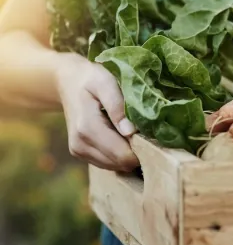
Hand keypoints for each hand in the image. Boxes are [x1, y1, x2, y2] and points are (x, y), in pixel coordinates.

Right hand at [56, 55, 138, 171]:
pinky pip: (107, 163)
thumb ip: (117, 106)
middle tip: (147, 132)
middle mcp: (80, 144)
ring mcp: (79, 151)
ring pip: (115, 166)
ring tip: (133, 132)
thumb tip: (131, 131)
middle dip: (137, 152)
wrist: (68, 81)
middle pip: (120, 163)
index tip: (152, 134)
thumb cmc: (91, 79)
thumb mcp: (105, 83)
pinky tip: (121, 136)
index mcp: (87, 128)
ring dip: (128, 154)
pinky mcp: (80, 154)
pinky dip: (118, 154)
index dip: (142, 149)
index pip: (122, 155)